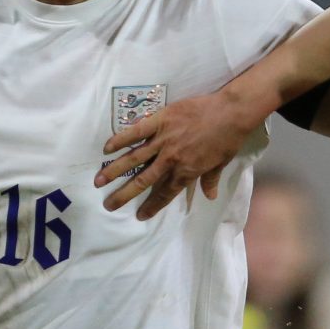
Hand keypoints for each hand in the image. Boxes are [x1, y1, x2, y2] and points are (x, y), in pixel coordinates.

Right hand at [96, 83, 258, 220]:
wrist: (231, 112)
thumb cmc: (228, 138)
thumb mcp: (221, 163)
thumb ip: (210, 179)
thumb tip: (210, 196)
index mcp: (185, 172)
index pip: (165, 193)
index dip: (152, 206)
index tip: (140, 216)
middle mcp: (170, 160)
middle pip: (143, 181)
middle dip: (124, 195)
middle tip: (108, 205)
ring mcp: (163, 140)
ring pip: (134, 159)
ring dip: (114, 171)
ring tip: (98, 181)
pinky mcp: (160, 121)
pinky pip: (136, 132)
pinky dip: (121, 139)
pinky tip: (106, 148)